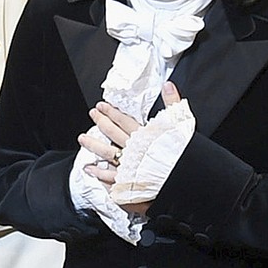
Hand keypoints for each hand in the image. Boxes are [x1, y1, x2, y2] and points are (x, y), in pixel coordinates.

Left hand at [78, 82, 181, 212]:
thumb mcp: (181, 124)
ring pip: (107, 153)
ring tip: (82, 139)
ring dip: (94, 146)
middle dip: (100, 122)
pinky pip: (110, 177)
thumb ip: (173, 104)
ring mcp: (130, 165)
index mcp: (145, 135)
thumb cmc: (184, 155)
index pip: (124, 120)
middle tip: (92, 114)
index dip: (111, 112)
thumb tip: (168, 85)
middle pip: (112, 133)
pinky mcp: (129, 182)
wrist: (184, 180)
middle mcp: (134, 149)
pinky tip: (90, 169)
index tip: (101, 106)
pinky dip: (99, 173)